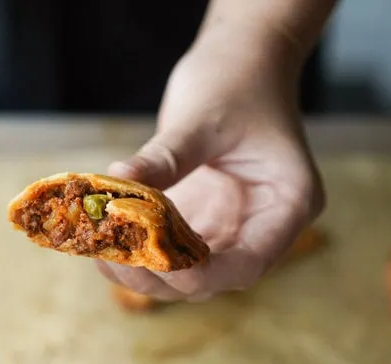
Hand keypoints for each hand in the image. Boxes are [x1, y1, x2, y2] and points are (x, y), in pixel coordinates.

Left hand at [100, 30, 324, 300]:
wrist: (240, 59)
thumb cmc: (237, 80)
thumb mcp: (202, 117)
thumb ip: (165, 157)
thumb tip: (118, 182)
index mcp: (288, 205)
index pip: (248, 263)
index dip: (202, 276)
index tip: (155, 264)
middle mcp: (262, 227)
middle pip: (214, 277)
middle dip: (162, 276)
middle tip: (116, 259)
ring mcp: (230, 227)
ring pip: (188, 273)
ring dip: (144, 270)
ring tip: (102, 251)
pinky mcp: (201, 220)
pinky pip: (170, 249)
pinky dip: (139, 250)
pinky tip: (106, 239)